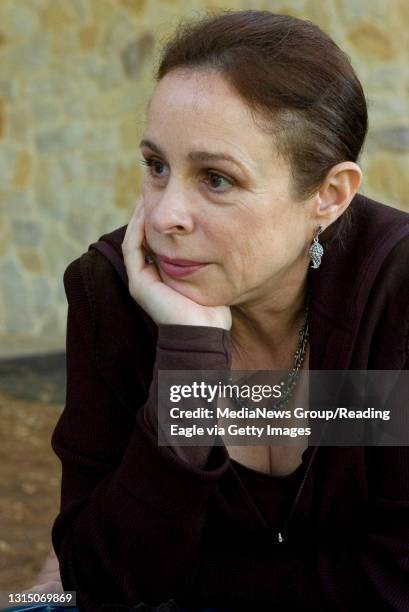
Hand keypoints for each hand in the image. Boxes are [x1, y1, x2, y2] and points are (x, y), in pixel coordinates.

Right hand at [121, 198, 231, 329]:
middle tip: (156, 187)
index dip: (160, 218)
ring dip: (140, 215)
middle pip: (144, 237)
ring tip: (149, 192)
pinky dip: (138, 229)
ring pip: (135, 239)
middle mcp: (148, 277)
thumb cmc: (213, 310)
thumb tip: (222, 239)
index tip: (170, 196)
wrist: (205, 333)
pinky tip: (146, 210)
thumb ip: (208, 261)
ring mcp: (141, 280)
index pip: (156, 241)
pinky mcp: (139, 283)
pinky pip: (133, 248)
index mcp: (163, 276)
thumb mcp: (212, 278)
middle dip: (149, 212)